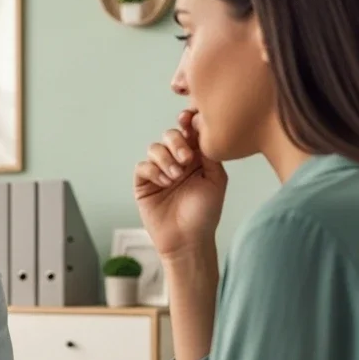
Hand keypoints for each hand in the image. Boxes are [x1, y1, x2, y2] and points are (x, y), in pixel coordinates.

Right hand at [134, 109, 227, 257]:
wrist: (188, 240)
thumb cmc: (205, 213)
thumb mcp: (216, 180)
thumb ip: (209, 154)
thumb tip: (201, 129)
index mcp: (196, 158)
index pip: (189, 132)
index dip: (188, 122)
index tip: (189, 119)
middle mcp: (177, 161)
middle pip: (170, 135)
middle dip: (177, 142)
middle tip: (186, 159)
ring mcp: (159, 172)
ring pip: (154, 148)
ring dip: (165, 158)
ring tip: (176, 176)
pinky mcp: (144, 184)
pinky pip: (142, 166)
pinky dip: (153, 170)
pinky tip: (164, 183)